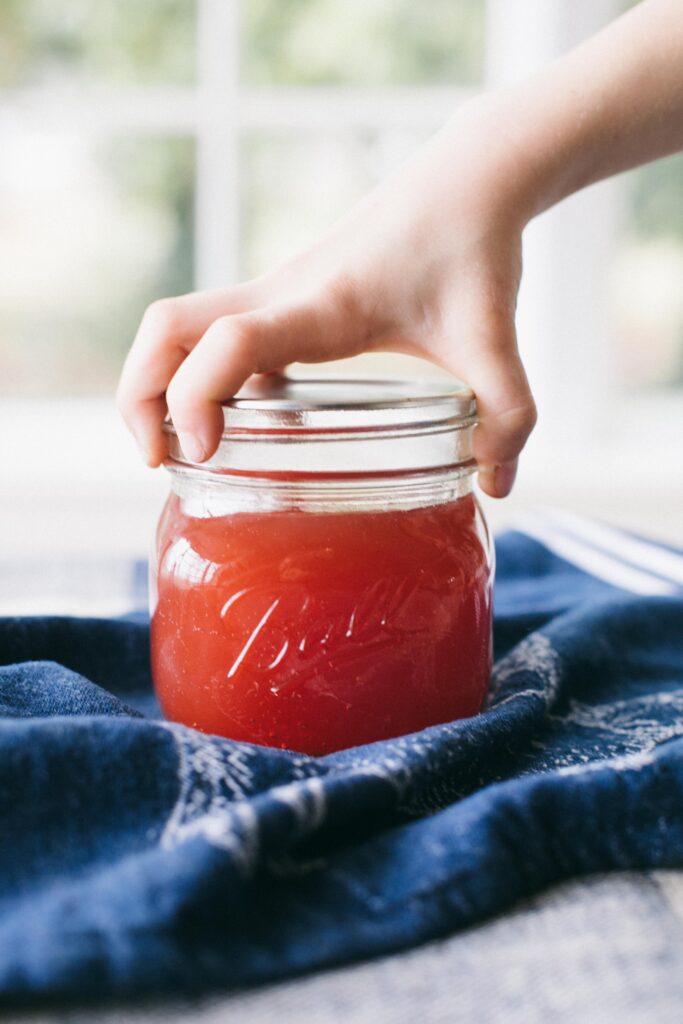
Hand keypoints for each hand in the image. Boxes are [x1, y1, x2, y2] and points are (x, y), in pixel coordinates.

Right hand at [117, 95, 537, 497]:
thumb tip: (494, 487)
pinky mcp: (283, 298)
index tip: (202, 453)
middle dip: (140, 396)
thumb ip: (509, 415)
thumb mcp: (495, 341)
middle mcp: (280, 295)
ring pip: (176, 326)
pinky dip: (198, 375)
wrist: (465, 182)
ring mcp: (274, 293)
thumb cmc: (473, 249)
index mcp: (321, 305)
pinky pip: (212, 333)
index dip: (197, 397)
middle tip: (160, 461)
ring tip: (180, 450)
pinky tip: (238, 425)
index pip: (231, 341)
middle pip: (165, 330)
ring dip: (156, 382)